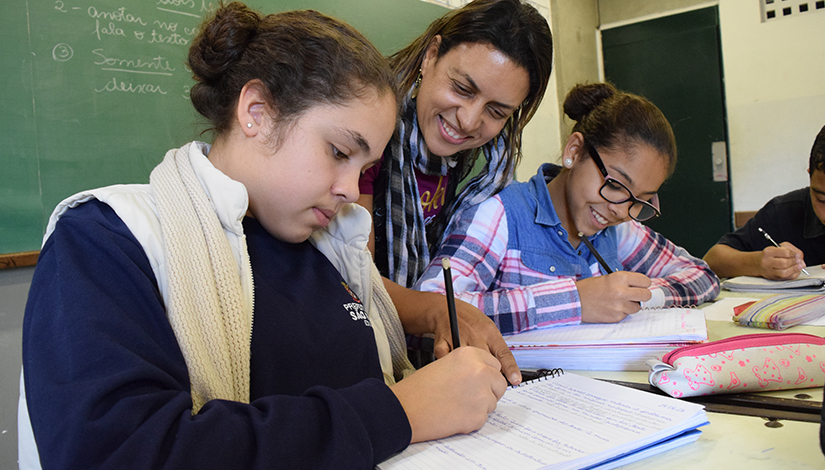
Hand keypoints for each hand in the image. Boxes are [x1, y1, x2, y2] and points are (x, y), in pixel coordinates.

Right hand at [390, 346, 506, 442]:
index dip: (487, 374)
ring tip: (455, 405)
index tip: (481, 380)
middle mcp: (480, 371)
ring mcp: (482, 394)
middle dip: (489, 391)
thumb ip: (469, 367)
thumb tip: (486, 378)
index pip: (495, 364)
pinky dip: (471, 420)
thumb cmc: (420, 388)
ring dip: (479, 406)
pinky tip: (453, 415)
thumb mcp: (446, 364)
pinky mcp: (479, 416)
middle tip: (469, 396)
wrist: (406, 408)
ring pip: (492, 403)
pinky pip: (483, 419)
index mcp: (471, 355)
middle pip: (499, 383)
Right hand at [431, 298, 521, 385]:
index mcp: (489, 332)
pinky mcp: (441, 342)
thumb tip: (506, 373)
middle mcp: (475, 334)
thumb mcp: (489, 330)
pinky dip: (447, 366)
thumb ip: (496, 349)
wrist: (446, 309)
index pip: (503, 353)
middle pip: (485, 360)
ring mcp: (458, 337)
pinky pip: (445, 359)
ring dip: (467, 372)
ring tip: (467, 378)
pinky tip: (450, 368)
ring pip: (465, 362)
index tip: (515, 381)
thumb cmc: (470, 322)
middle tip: (485, 381)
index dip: (511, 368)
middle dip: (487, 373)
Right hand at [576, 272, 651, 322]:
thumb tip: (640, 287)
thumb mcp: (608, 278)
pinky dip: (621, 312)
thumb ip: (625, 281)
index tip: (640, 286)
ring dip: (631, 305)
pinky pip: (626, 315)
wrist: (575, 301)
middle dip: (642, 295)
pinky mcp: (616, 317)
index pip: (645, 281)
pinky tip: (611, 308)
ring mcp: (620, 306)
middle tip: (635, 295)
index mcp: (620, 278)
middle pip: (646, 295)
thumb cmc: (589, 288)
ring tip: (619, 302)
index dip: (643, 284)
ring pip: (637, 307)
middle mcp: (622, 292)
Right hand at [759, 243, 804, 279]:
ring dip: (795, 269)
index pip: (785, 252)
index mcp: (768, 252)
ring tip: (798, 265)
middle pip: (785, 263)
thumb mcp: (778, 247)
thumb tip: (800, 258)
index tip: (797, 255)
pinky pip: (787, 278)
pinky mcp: (773, 278)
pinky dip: (794, 274)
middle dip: (795, 262)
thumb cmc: (770, 255)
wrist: (758, 263)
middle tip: (798, 260)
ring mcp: (769, 271)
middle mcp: (767, 262)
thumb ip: (791, 249)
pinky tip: (795, 270)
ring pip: (785, 272)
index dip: (794, 254)